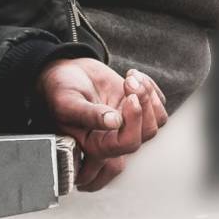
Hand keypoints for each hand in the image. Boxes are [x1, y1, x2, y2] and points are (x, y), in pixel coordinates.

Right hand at [38, 58, 169, 190]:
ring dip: (148, 96)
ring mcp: (127, 126)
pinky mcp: (138, 111)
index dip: (132, 125)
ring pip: (155, 123)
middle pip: (144, 136)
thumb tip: (114, 122)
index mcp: (94, 145)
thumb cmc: (58, 90)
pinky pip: (159, 106)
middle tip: (129, 84)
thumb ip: (88, 114)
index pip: (124, 146)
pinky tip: (131, 76)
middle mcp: (113, 140)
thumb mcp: (67, 102)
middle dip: (142, 107)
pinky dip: (151, 88)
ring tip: (130, 78)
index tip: (128, 99)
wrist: (64, 72)